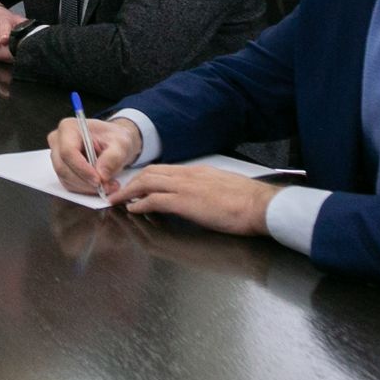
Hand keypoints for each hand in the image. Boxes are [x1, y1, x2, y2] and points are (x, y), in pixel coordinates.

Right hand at [47, 116, 142, 197]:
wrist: (113, 143)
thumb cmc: (114, 139)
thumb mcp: (121, 144)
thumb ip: (113, 157)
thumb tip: (102, 175)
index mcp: (69, 128)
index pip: (68, 151)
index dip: (82, 168)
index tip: (99, 180)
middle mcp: (58, 141)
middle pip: (63, 167)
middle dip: (86, 181)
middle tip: (107, 186)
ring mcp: (57, 156)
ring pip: (65, 178)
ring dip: (87, 187)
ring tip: (108, 185)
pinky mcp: (61, 168)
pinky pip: (68, 184)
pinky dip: (85, 189)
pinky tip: (100, 185)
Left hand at [113, 165, 280, 236]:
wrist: (261, 205)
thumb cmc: (249, 201)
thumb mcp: (223, 188)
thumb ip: (207, 189)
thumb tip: (199, 197)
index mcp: (198, 172)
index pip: (166, 170)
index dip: (148, 177)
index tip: (138, 185)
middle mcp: (189, 175)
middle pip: (151, 172)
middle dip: (132, 182)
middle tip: (120, 192)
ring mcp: (186, 187)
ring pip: (148, 182)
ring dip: (130, 192)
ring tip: (119, 201)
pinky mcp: (185, 202)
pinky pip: (155, 200)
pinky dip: (140, 204)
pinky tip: (133, 210)